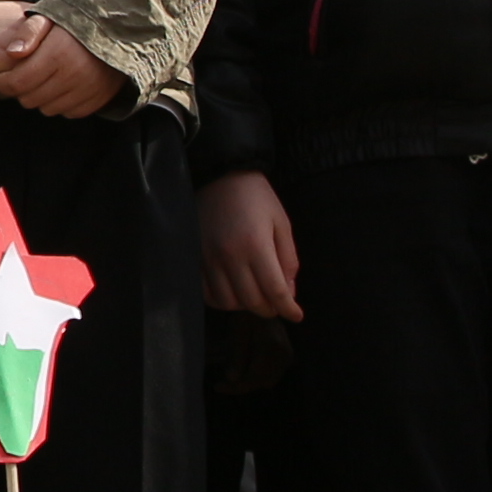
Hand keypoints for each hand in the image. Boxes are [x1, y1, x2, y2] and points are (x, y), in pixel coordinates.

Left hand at [0, 11, 124, 116]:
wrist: (119, 32)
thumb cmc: (78, 24)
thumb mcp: (51, 17)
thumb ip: (28, 32)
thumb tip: (11, 53)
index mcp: (58, 54)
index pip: (17, 83)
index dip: (2, 83)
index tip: (1, 76)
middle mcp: (73, 76)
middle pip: (29, 100)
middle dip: (21, 90)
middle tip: (24, 76)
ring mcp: (86, 91)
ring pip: (47, 109)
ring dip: (41, 97)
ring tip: (45, 79)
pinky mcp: (97, 101)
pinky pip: (68, 112)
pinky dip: (61, 103)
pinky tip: (63, 86)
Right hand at [199, 170, 303, 319]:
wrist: (221, 176)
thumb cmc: (257, 198)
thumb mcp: (282, 224)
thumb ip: (288, 260)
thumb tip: (289, 293)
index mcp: (256, 245)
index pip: (275, 290)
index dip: (288, 308)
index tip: (297, 315)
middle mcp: (230, 256)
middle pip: (252, 300)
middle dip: (269, 309)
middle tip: (277, 304)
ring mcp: (208, 259)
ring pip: (228, 302)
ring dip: (245, 305)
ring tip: (254, 295)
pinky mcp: (194, 258)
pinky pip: (206, 293)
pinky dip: (222, 300)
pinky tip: (233, 291)